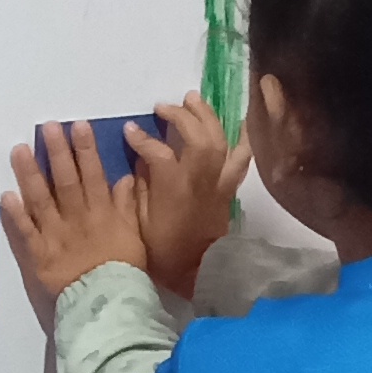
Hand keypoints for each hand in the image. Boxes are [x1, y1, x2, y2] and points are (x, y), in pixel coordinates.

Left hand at [0, 121, 147, 305]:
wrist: (108, 307)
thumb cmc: (126, 274)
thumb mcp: (135, 237)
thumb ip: (129, 208)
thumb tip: (125, 179)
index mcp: (102, 214)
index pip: (93, 175)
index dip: (85, 149)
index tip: (77, 126)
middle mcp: (77, 219)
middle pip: (65, 180)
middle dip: (56, 152)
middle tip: (46, 127)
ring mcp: (55, 237)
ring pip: (40, 200)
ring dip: (29, 174)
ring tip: (20, 150)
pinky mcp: (39, 256)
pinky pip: (25, 232)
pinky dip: (15, 214)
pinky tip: (6, 195)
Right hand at [128, 89, 248, 298]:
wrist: (198, 272)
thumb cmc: (164, 251)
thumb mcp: (140, 222)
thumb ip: (140, 187)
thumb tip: (140, 161)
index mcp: (173, 187)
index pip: (157, 151)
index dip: (142, 138)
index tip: (130, 129)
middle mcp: (199, 179)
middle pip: (196, 136)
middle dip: (180, 116)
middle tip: (163, 107)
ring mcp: (218, 181)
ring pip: (219, 139)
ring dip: (207, 116)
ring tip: (194, 100)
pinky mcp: (229, 187)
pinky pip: (240, 157)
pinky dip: (241, 138)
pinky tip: (238, 122)